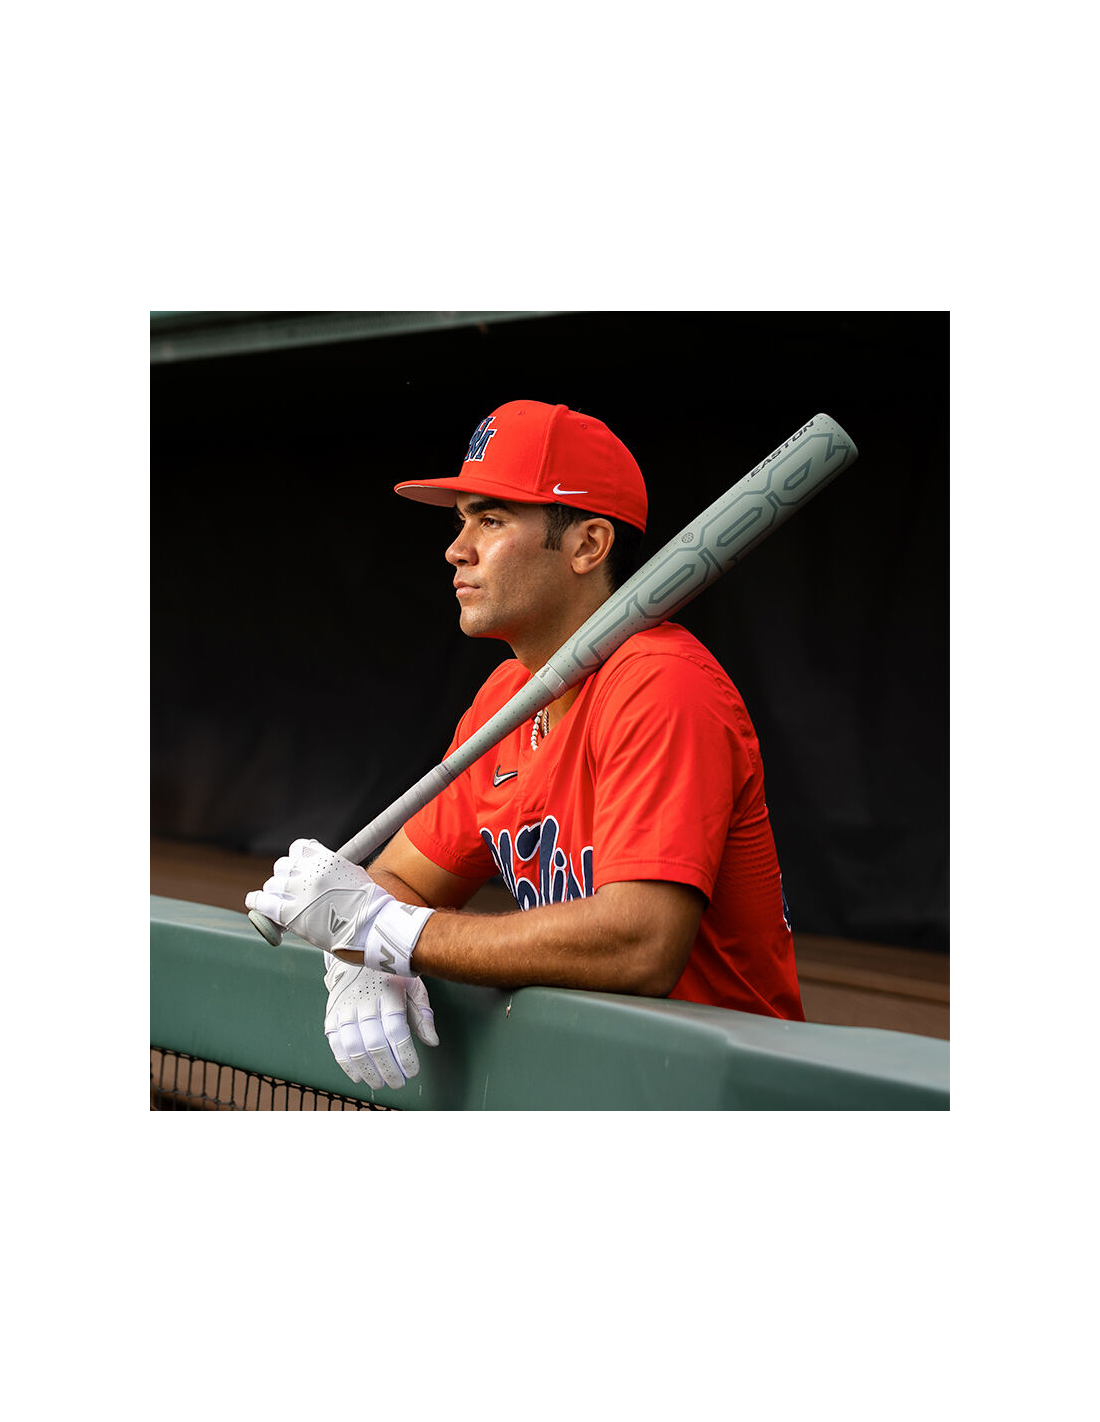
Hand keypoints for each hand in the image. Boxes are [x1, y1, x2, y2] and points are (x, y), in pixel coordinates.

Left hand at [245, 838, 432, 974]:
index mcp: (325, 858)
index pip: (298, 847)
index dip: (297, 858)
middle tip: (291, 889)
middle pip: (282, 866)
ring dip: (274, 891)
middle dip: (285, 876)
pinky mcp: (290, 914)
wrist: (372, 927)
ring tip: (277, 900)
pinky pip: (263, 902)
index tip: (299, 867)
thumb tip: (323, 867)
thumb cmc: (369, 904)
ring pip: (272, 884)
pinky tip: (254, 901)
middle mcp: (308, 871)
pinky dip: (256, 900)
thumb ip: (333, 867)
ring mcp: (298, 892)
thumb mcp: (353, 874)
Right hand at [323, 954, 438, 1089]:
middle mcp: (364, 1000)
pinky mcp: (331, 1014)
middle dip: (387, 1068)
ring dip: (367, 1070)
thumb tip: (432, 1041)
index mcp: (388, 992)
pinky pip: (335, 1044)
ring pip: (353, 1046)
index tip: (412, 1071)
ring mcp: (345, 1008)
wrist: (356, 951)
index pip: (396, 1030)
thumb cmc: (390, 974)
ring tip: (380, 1083)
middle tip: (397, 1082)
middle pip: (374, 1042)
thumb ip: (422, 1013)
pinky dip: (346, 1064)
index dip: (404, 1055)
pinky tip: (359, 1075)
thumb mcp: (413, 984)